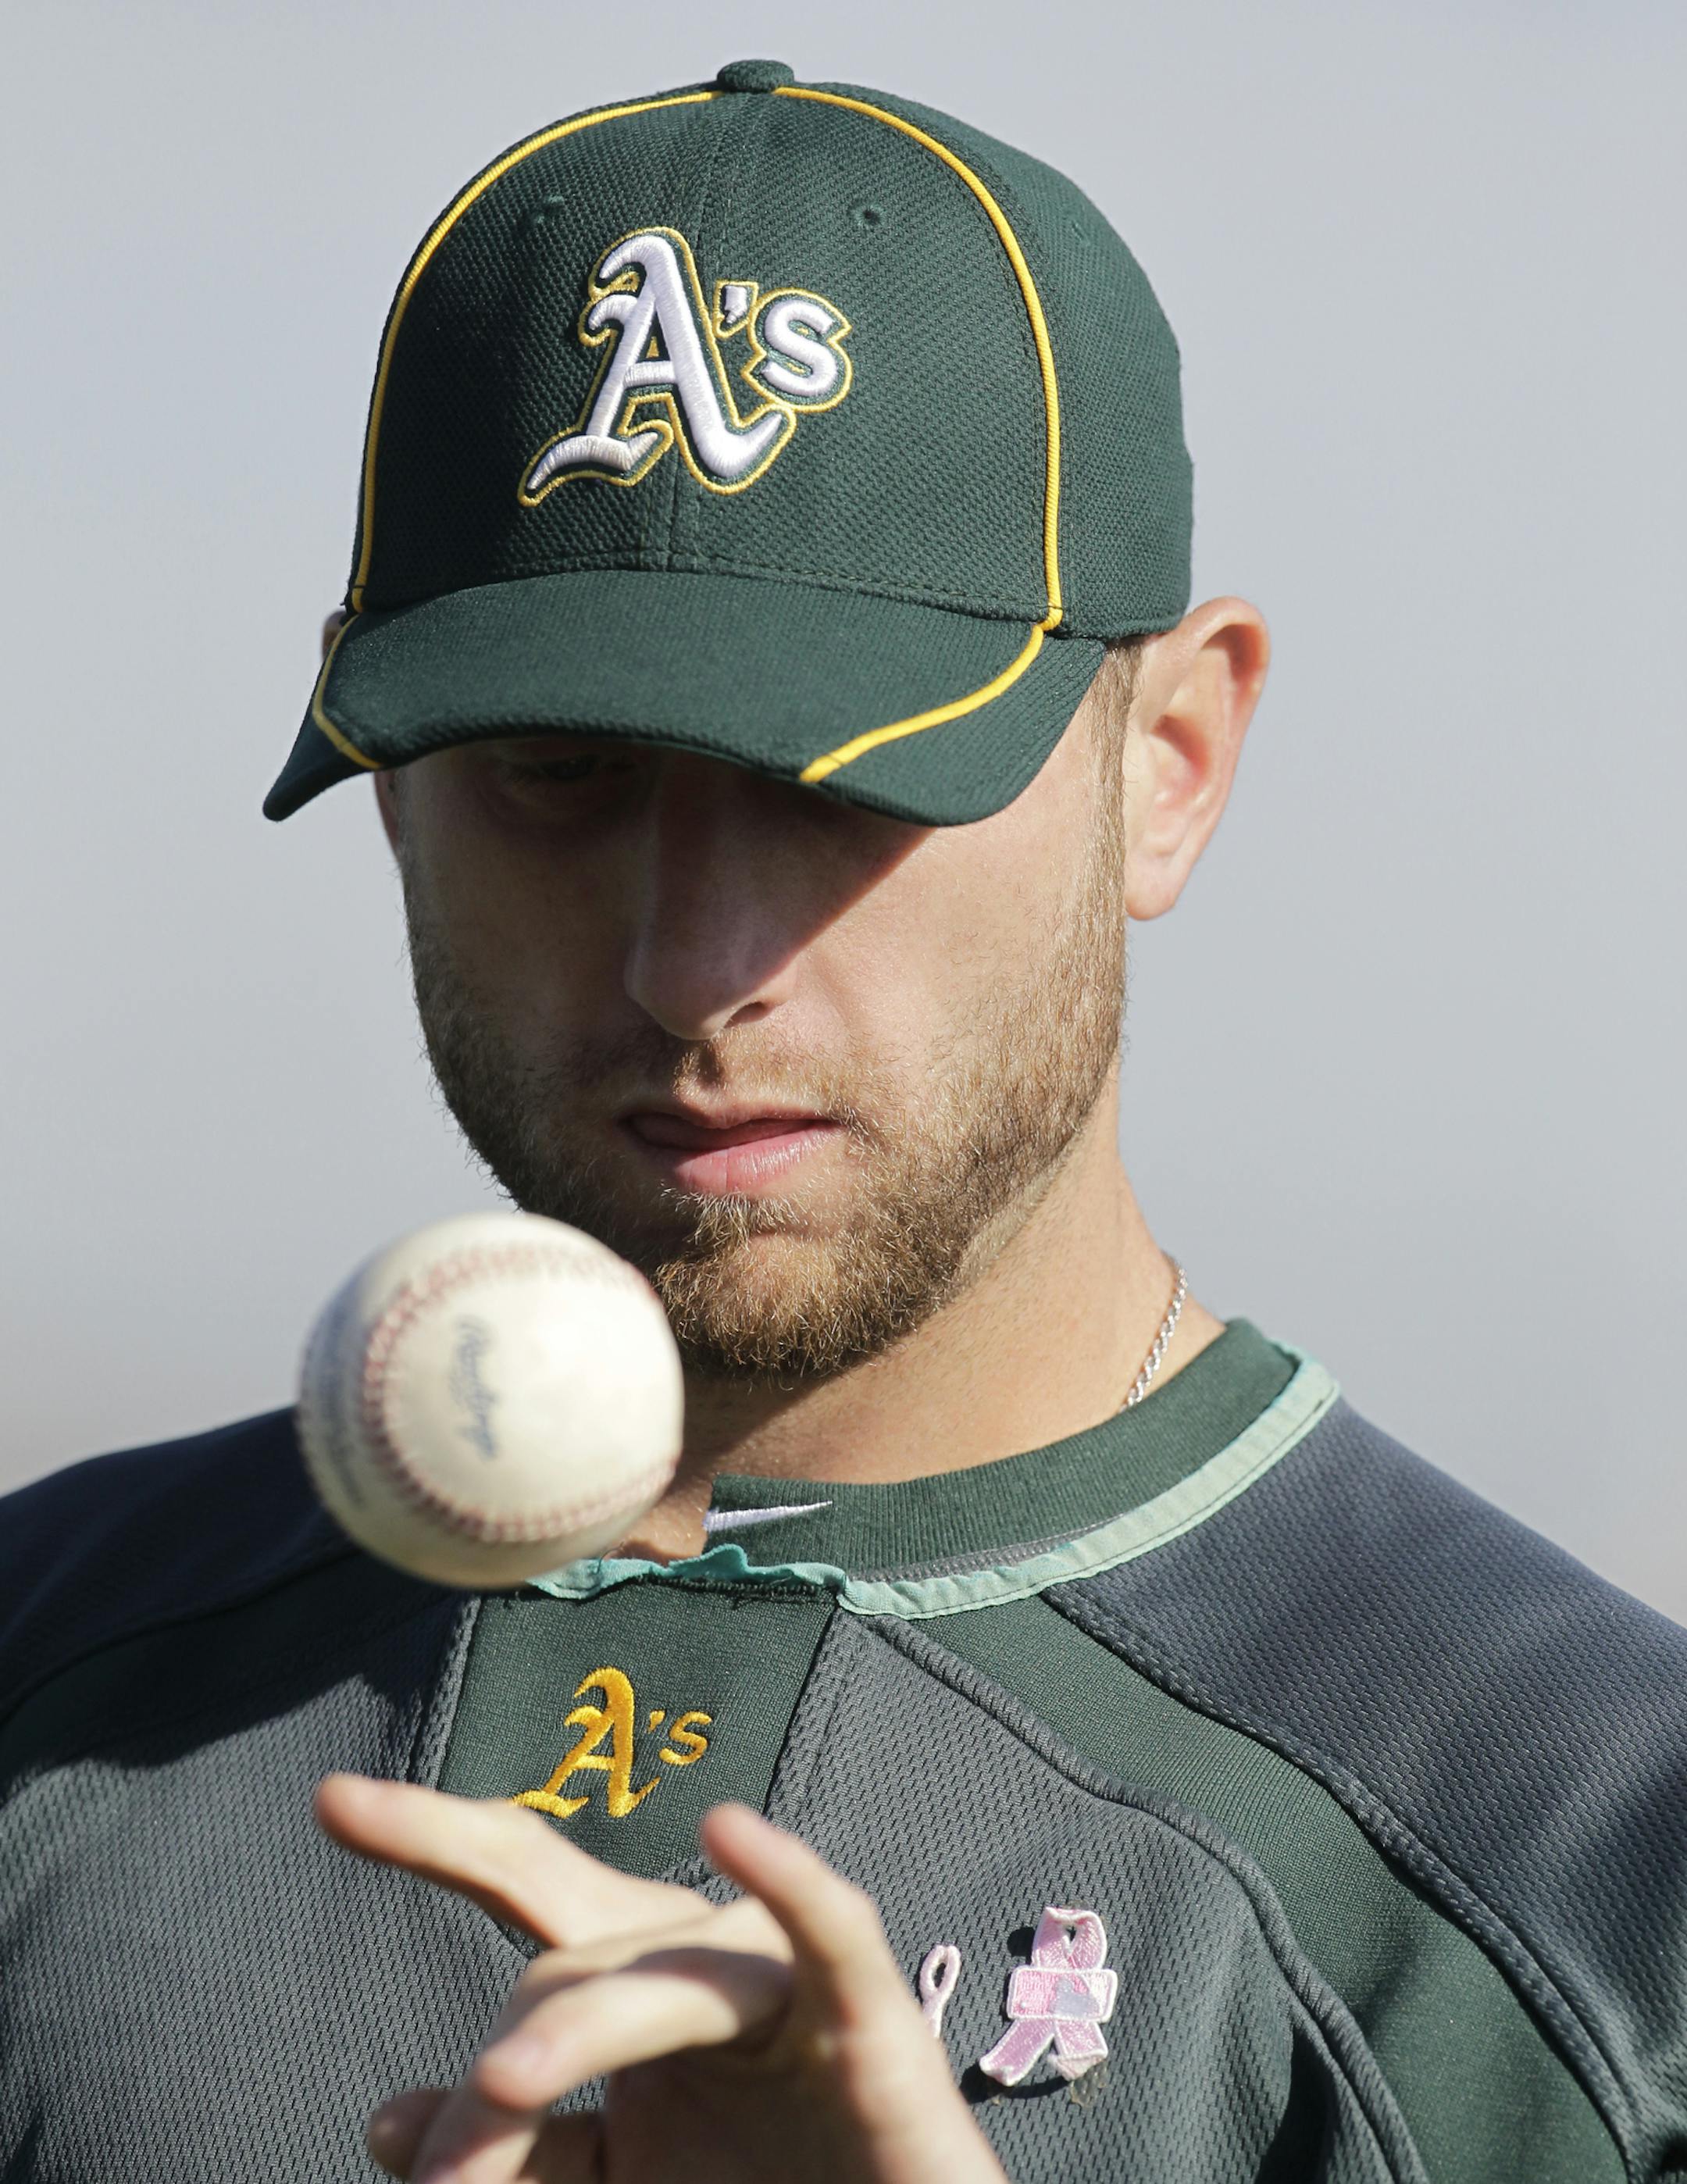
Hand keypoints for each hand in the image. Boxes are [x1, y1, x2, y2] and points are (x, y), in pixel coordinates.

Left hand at [314, 1776, 1007, 2183]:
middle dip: (496, 2067)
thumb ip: (513, 2147)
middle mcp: (702, 1953)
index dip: (432, 1833)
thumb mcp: (609, 2180)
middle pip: (567, 1956)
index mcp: (640, 1971)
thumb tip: (385, 2117)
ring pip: (655, 1976)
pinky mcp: (870, 2014)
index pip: (524, 1876)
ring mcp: (784, 1977)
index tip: (330, 1800)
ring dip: (571, 2032)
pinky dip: (787, 1876)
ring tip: (502, 2090)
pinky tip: (732, 1826)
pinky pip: (826, 1931)